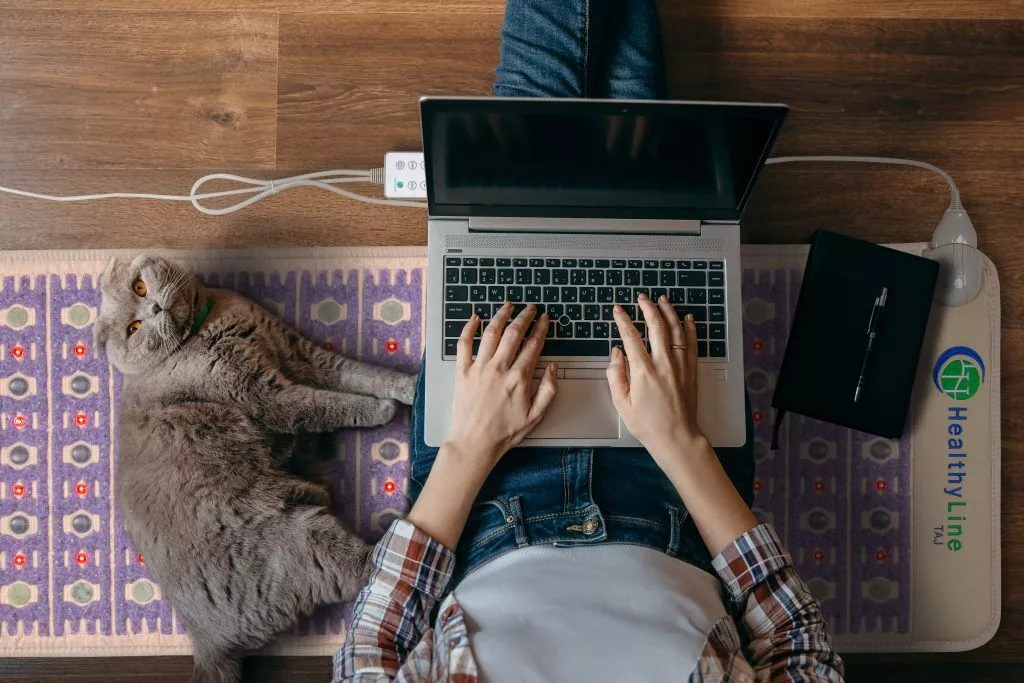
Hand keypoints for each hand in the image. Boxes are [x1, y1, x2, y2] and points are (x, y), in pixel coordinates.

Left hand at [444, 303, 558, 466]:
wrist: (474, 442)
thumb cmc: (505, 432)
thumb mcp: (535, 416)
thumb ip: (548, 390)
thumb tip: (554, 368)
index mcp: (519, 378)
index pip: (533, 346)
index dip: (541, 329)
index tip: (545, 320)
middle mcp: (499, 368)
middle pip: (514, 333)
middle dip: (524, 317)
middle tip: (530, 308)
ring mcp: (479, 368)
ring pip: (491, 333)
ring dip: (501, 316)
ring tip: (508, 306)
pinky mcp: (462, 371)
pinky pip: (464, 343)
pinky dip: (468, 328)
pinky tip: (475, 318)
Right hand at [606, 294, 705, 472]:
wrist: (676, 437)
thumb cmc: (648, 424)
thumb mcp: (622, 403)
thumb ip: (615, 375)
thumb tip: (616, 353)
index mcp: (643, 371)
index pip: (631, 337)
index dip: (623, 320)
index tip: (618, 310)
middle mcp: (663, 363)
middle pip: (656, 326)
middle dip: (648, 308)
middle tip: (642, 298)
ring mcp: (680, 365)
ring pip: (676, 330)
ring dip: (668, 312)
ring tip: (662, 300)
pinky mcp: (691, 370)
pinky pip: (692, 343)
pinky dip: (690, 328)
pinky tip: (687, 318)